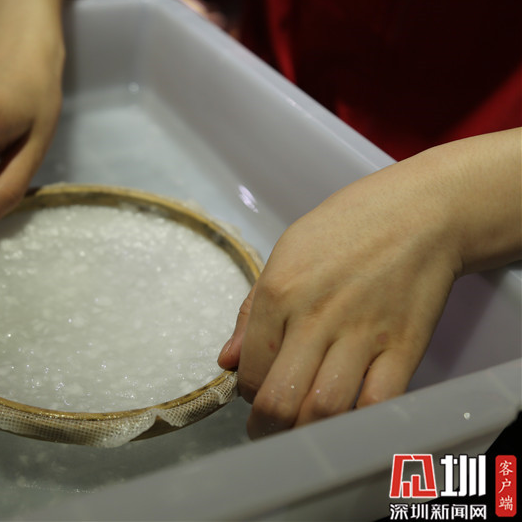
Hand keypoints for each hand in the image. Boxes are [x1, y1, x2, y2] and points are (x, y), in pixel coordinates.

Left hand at [218, 128, 521, 437]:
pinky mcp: (405, 346)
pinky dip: (358, 421)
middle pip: (280, 398)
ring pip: (325, 409)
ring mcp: (363, 334)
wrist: (419, 212)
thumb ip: (251, 311)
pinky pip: (378, 402)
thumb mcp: (285, 254)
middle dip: (266, 427)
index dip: (246, 391)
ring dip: (306, 433)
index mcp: (279, 290)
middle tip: (267, 431)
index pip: (249, 366)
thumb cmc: (344, 229)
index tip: (254, 392)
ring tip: (299, 431)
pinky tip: (345, 418)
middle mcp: (316, 316)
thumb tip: (226, 361)